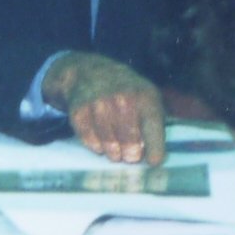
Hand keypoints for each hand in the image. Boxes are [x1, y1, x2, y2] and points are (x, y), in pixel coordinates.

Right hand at [43, 52, 166, 165]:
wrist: (90, 72)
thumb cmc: (126, 91)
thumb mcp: (147, 97)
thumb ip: (154, 124)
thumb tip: (155, 156)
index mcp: (145, 97)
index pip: (153, 129)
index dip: (155, 150)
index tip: (154, 162)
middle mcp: (123, 99)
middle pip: (130, 142)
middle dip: (131, 154)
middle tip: (130, 156)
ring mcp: (99, 104)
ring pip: (109, 144)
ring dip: (113, 152)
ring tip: (116, 150)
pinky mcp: (79, 111)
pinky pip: (90, 141)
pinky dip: (96, 145)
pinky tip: (100, 141)